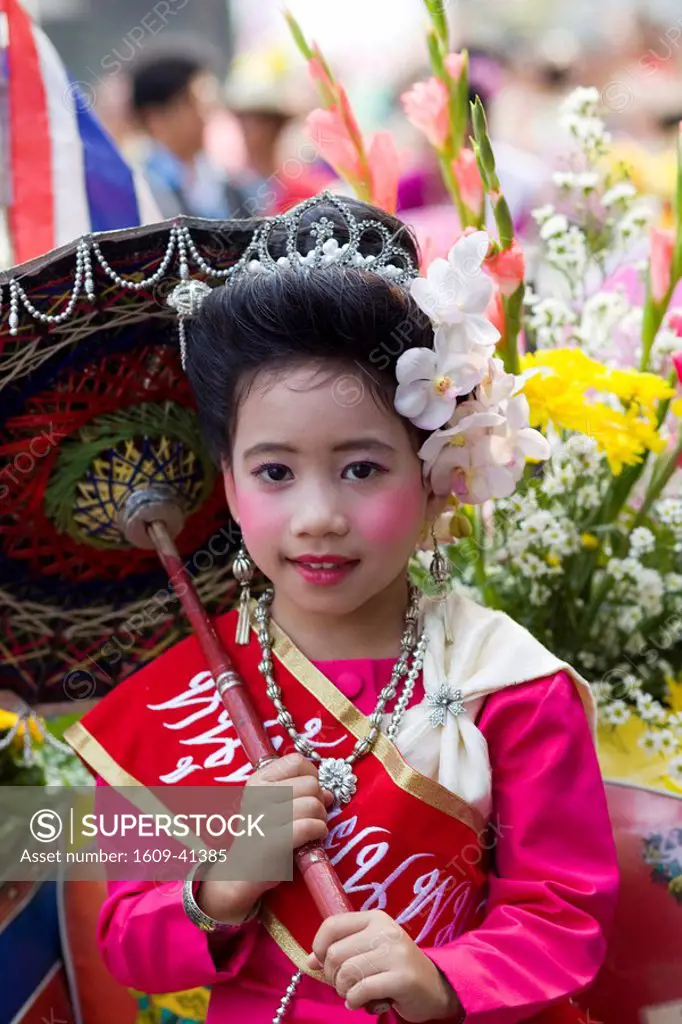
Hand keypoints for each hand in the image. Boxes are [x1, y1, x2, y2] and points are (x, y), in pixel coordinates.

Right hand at [198, 753, 332, 921]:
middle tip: (312, 814)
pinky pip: (309, 826)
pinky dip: (319, 831)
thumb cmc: (264, 834)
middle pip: (310, 783)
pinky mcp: (273, 842)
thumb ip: (301, 792)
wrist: (242, 872)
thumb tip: (328, 792)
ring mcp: (264, 818)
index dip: (311, 774)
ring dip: (321, 817)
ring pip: (313, 804)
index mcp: (258, 780)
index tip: (307, 791)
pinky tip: (314, 836)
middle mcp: (258, 795)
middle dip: (319, 799)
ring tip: (314, 826)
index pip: (296, 761)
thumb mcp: (276, 806)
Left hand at [308, 911, 461, 1021]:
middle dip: (333, 977)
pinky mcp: (401, 977)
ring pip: (346, 973)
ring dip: (345, 992)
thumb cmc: (395, 969)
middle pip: (335, 953)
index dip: (319, 948)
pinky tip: (365, 1003)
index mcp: (375, 919)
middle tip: (346, 986)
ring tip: (357, 994)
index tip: (325, 964)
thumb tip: (310, 960)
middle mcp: (385, 930)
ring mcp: (395, 953)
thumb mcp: (369, 952)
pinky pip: (361, 991)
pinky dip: (356, 1002)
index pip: (332, 925)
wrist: (436, 988)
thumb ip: (341, 951)